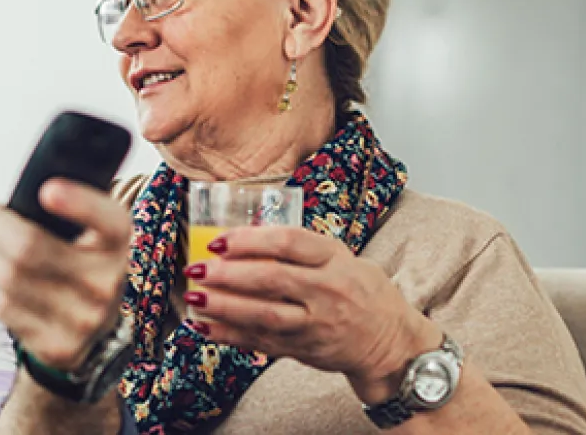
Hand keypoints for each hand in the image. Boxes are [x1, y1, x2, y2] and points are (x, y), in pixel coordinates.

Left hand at [0, 179, 132, 370]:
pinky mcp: (57, 346)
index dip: (79, 203)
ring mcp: (84, 320)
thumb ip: (65, 212)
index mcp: (117, 245)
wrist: (94, 331)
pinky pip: (5, 307)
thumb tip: (13, 202)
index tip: (47, 190)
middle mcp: (108, 284)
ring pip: (9, 278)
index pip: (109, 220)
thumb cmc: (80, 266)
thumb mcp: (88, 235)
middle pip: (30, 248)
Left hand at [182, 226, 441, 403]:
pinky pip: (261, 342)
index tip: (218, 241)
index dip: (249, 240)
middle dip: (227, 275)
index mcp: (335, 259)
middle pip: (271, 280)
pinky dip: (229, 334)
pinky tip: (204, 325)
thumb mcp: (343, 258)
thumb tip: (245, 236)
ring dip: (223, 307)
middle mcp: (327, 291)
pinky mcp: (305, 349)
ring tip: (194, 297)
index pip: (288, 242)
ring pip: (263, 315)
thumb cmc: (360, 291)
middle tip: (196, 269)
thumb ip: (302, 249)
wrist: (391, 342)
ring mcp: (316, 324)